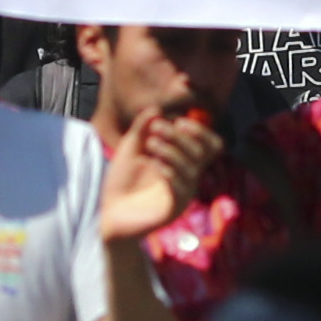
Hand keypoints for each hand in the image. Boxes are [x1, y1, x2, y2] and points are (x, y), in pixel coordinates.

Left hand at [101, 105, 220, 247]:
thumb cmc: (123, 179)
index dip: (200, 131)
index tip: (178, 121)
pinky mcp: (174, 209)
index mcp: (184, 160)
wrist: (110, 211)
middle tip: (156, 129)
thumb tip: (156, 109)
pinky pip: (182, 188)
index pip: (210, 145)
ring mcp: (183, 193)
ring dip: (172, 151)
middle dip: (180, 136)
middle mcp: (188, 176)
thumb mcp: (131, 147)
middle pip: (203, 153)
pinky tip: (153, 164)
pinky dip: (170, 171)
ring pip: (193, 168)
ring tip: (151, 144)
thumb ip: (142, 127)